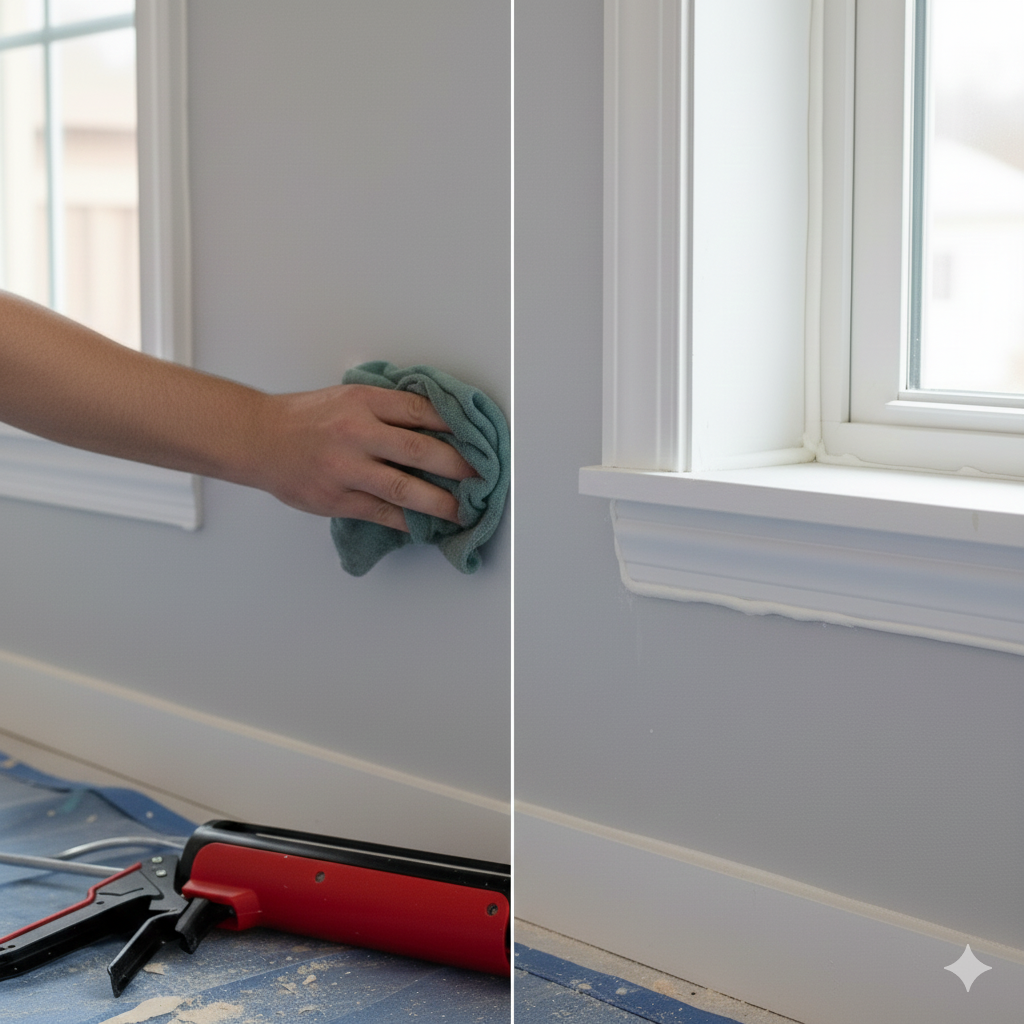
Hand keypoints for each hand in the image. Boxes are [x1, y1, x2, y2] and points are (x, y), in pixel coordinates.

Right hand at [252, 384, 474, 530]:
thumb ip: (387, 409)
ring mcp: (346, 468)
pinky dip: (408, 521)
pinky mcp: (336, 499)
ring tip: (463, 510)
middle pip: (420, 450)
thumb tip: (436, 424)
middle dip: (459, 466)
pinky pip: (382, 513)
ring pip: (404, 488)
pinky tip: (427, 525)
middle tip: (482, 477)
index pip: (421, 411)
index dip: (455, 426)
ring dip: (440, 502)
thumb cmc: (306, 417)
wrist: (258, 439)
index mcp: (364, 401)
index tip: (478, 438)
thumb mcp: (348, 397)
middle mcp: (357, 433)